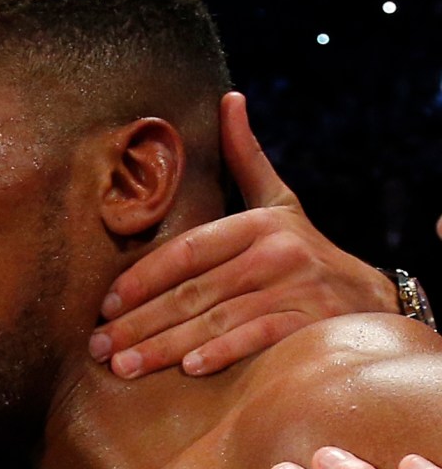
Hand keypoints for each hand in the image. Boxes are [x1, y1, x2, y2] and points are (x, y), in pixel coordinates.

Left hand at [89, 92, 397, 377]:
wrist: (370, 296)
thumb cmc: (304, 249)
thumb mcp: (278, 200)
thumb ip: (246, 156)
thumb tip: (229, 99)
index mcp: (256, 222)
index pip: (185, 252)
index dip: (141, 278)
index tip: (105, 304)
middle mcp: (276, 252)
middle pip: (191, 292)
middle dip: (139, 323)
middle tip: (99, 346)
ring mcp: (295, 288)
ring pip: (215, 319)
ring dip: (164, 347)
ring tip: (124, 366)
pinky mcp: (311, 323)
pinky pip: (257, 338)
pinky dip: (222, 353)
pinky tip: (188, 369)